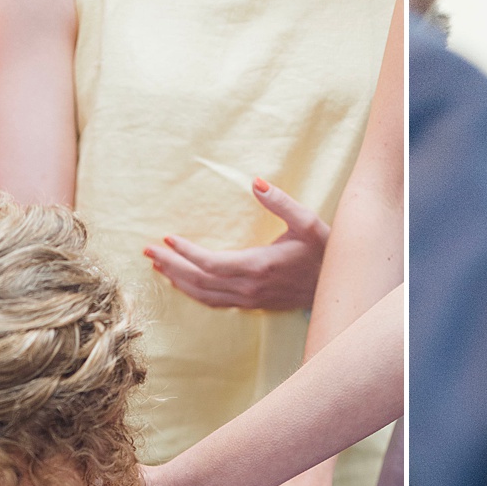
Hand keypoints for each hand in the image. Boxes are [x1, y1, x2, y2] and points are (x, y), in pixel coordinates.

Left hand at [144, 179, 329, 311]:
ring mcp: (251, 299)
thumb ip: (281, 202)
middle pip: (200, 281)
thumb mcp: (308, 222)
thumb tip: (256, 182)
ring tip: (156, 265)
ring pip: (204, 295)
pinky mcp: (253, 303)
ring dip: (178, 281)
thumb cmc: (325, 251)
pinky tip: (181, 283)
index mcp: (259, 266)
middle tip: (147, 250)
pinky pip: (215, 302)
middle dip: (171, 266)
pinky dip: (194, 293)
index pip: (211, 263)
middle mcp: (250, 287)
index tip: (166, 239)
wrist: (339, 285)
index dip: (186, 253)